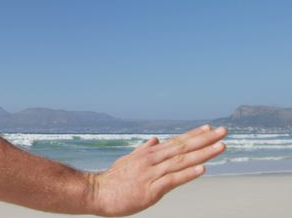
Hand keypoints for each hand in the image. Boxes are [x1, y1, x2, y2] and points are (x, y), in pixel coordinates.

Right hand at [90, 125, 226, 216]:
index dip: (195, 135)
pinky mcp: (150, 190)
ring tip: (221, 147)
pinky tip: (202, 169)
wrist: (96, 192)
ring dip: (203, 154)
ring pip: (181, 161)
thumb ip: (143, 150)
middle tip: (224, 131)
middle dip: (205, 140)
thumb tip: (154, 139)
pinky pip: (172, 180)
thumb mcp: (128, 160)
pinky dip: (187, 174)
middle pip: (183, 148)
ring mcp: (151, 174)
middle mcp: (152, 160)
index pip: (176, 142)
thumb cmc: (113, 179)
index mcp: (149, 154)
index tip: (211, 128)